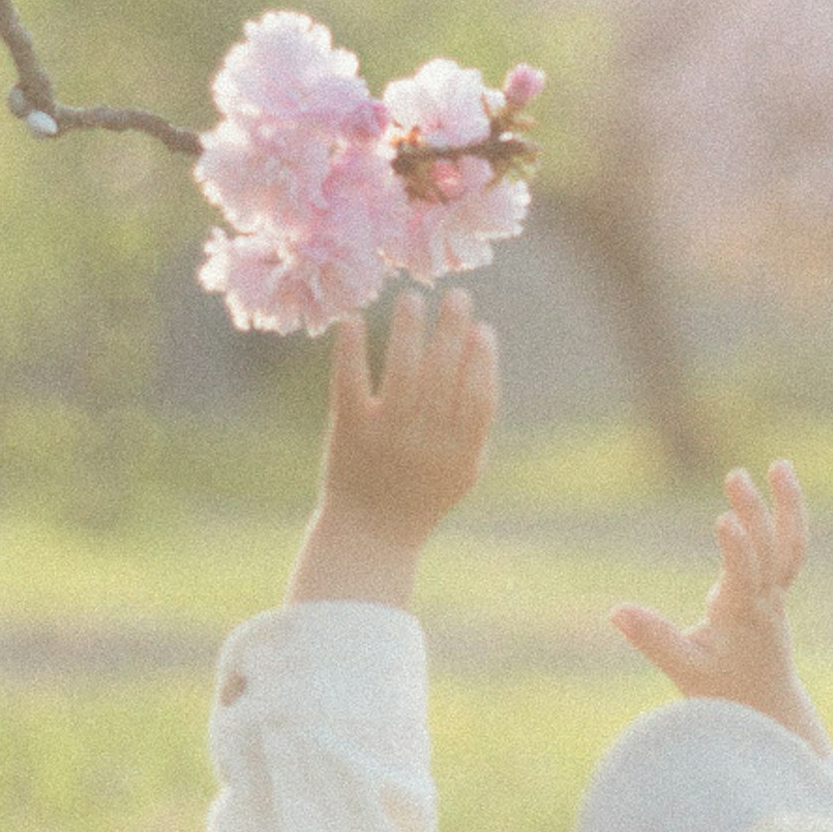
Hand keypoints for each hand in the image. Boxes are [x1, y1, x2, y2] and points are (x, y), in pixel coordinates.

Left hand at [287, 289, 497, 609]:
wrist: (370, 535)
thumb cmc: (423, 494)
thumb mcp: (464, 469)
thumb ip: (476, 422)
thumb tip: (482, 351)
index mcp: (460, 454)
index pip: (478, 398)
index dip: (484, 360)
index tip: (482, 329)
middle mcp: (425, 443)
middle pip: (444, 376)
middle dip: (453, 331)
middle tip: (457, 295)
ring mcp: (386, 436)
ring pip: (402, 372)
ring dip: (410, 330)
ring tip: (412, 298)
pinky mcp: (349, 431)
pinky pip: (351, 383)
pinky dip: (353, 350)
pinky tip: (354, 319)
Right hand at [608, 461, 825, 753]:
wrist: (768, 708)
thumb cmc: (723, 692)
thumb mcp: (683, 670)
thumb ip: (653, 639)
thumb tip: (615, 611)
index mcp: (741, 618)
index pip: (744, 576)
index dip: (737, 548)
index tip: (724, 517)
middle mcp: (765, 601)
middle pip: (769, 551)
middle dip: (755, 512)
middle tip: (735, 475)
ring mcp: (776, 594)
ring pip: (790, 546)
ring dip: (788, 505)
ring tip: (781, 464)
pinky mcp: (777, 589)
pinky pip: (790, 548)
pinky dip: (788, 516)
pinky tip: (781, 485)